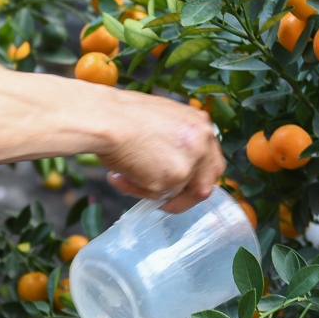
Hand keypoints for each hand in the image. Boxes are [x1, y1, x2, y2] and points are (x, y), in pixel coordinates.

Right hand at [97, 93, 224, 210]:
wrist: (108, 119)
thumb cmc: (123, 116)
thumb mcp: (162, 121)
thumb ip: (177, 142)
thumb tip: (170, 164)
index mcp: (201, 125)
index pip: (210, 162)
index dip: (194, 177)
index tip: (178, 184)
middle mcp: (203, 143)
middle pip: (205, 184)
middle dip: (183, 198)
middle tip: (162, 201)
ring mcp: (190, 162)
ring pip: (175, 192)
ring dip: (148, 189)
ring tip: (123, 174)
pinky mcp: (174, 179)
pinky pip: (156, 196)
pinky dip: (136, 191)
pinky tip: (119, 175)